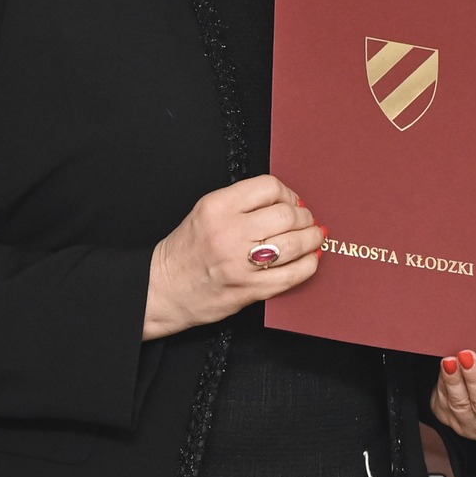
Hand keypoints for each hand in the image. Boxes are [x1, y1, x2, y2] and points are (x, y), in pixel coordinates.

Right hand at [142, 175, 322, 339]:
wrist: (161, 289)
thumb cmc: (186, 251)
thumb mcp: (206, 212)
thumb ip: (242, 203)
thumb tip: (287, 202)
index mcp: (217, 207)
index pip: (269, 187)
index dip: (288, 193)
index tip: (291, 201)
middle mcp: (229, 232)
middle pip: (287, 215)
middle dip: (304, 217)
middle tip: (306, 221)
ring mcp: (240, 263)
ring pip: (294, 243)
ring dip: (311, 239)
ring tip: (314, 237)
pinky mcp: (249, 289)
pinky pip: (292, 275)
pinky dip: (308, 266)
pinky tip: (308, 260)